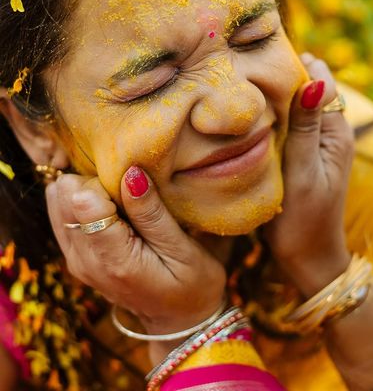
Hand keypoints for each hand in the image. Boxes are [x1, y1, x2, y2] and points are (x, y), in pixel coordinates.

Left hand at [46, 166, 225, 340]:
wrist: (178, 321)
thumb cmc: (192, 283)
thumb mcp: (182, 249)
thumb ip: (151, 212)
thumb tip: (130, 173)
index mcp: (112, 259)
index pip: (83, 198)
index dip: (108, 182)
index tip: (135, 188)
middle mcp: (84, 260)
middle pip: (64, 194)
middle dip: (94, 182)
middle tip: (129, 193)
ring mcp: (75, 260)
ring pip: (57, 200)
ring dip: (86, 190)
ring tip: (121, 200)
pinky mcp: (74, 257)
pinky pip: (62, 213)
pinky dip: (82, 201)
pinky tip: (111, 208)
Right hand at [265, 54, 353, 296]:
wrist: (306, 258)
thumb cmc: (305, 219)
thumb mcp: (304, 171)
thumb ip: (306, 127)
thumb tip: (315, 82)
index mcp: (336, 133)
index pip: (323, 82)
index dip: (299, 65)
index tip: (265, 55)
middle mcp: (327, 133)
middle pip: (307, 91)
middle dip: (282, 78)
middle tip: (245, 71)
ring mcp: (312, 144)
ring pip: (294, 108)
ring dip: (274, 98)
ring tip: (242, 89)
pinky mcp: (299, 155)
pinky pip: (287, 126)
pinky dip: (271, 117)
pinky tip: (248, 118)